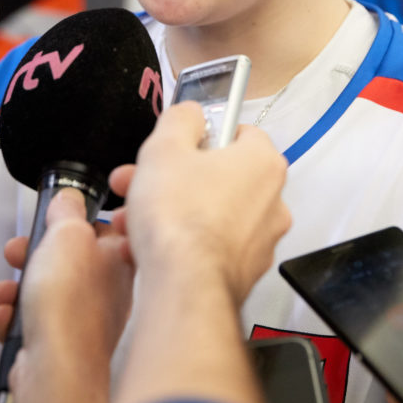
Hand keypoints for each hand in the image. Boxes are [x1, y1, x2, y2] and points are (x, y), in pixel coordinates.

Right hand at [0, 189, 134, 348]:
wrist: (56, 367)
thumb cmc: (69, 303)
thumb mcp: (65, 233)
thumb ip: (67, 211)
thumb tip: (67, 199)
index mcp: (120, 258)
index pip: (102, 226)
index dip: (73, 219)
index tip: (54, 218)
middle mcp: (111, 291)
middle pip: (68, 260)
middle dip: (33, 254)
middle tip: (18, 251)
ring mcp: (88, 321)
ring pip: (48, 292)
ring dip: (18, 287)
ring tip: (5, 290)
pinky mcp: (64, 346)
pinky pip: (36, 322)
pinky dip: (17, 318)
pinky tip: (8, 317)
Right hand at [108, 102, 290, 304]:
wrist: (184, 287)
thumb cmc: (179, 216)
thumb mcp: (164, 147)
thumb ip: (180, 119)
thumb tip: (190, 114)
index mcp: (262, 162)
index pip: (239, 132)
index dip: (201, 136)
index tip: (176, 145)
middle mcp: (272, 201)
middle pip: (218, 176)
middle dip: (171, 178)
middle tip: (137, 182)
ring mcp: (260, 241)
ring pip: (209, 214)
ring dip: (170, 211)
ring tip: (131, 219)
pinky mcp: (244, 272)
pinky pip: (209, 247)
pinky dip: (181, 243)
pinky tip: (145, 247)